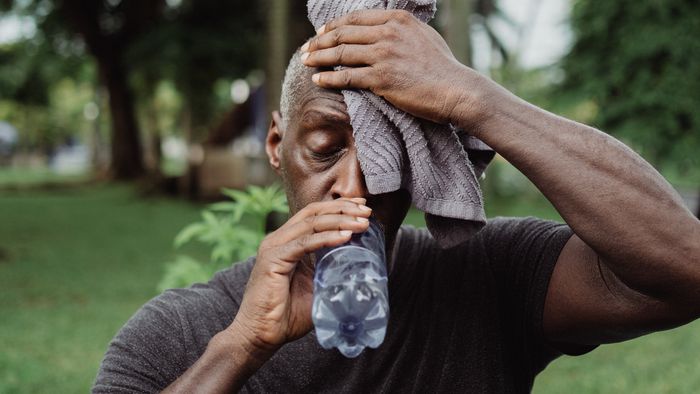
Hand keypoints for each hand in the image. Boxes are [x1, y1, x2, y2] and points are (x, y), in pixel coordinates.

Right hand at [226, 198, 371, 355]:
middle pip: (314, 212)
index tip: (363, 208)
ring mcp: (274, 247)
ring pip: (311, 223)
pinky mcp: (272, 260)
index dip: (339, 207)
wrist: (261, 335)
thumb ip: (330, 272)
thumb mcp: (316, 287)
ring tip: (362, 223)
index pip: (314, 214)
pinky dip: (327, 238)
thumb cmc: (286, 315)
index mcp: (287, 242)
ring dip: (340, 220)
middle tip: (367, 212)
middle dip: (343, 208)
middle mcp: (278, 239)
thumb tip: (359, 268)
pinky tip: (345, 237)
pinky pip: (304, 243)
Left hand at [301, 9, 489, 127]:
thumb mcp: (424, 36)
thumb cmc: (444, 68)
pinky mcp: (381, 78)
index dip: (334, 25)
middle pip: (343, 33)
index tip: (321, 33)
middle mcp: (388, 33)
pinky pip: (346, 76)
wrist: (456, 89)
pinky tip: (317, 79)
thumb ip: (403, 31)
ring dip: (318, 57)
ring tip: (305, 62)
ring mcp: (384, 55)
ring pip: (341, 53)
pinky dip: (328, 77)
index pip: (356, 18)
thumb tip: (387, 29)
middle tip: (306, 49)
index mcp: (398, 19)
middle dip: (320, 41)